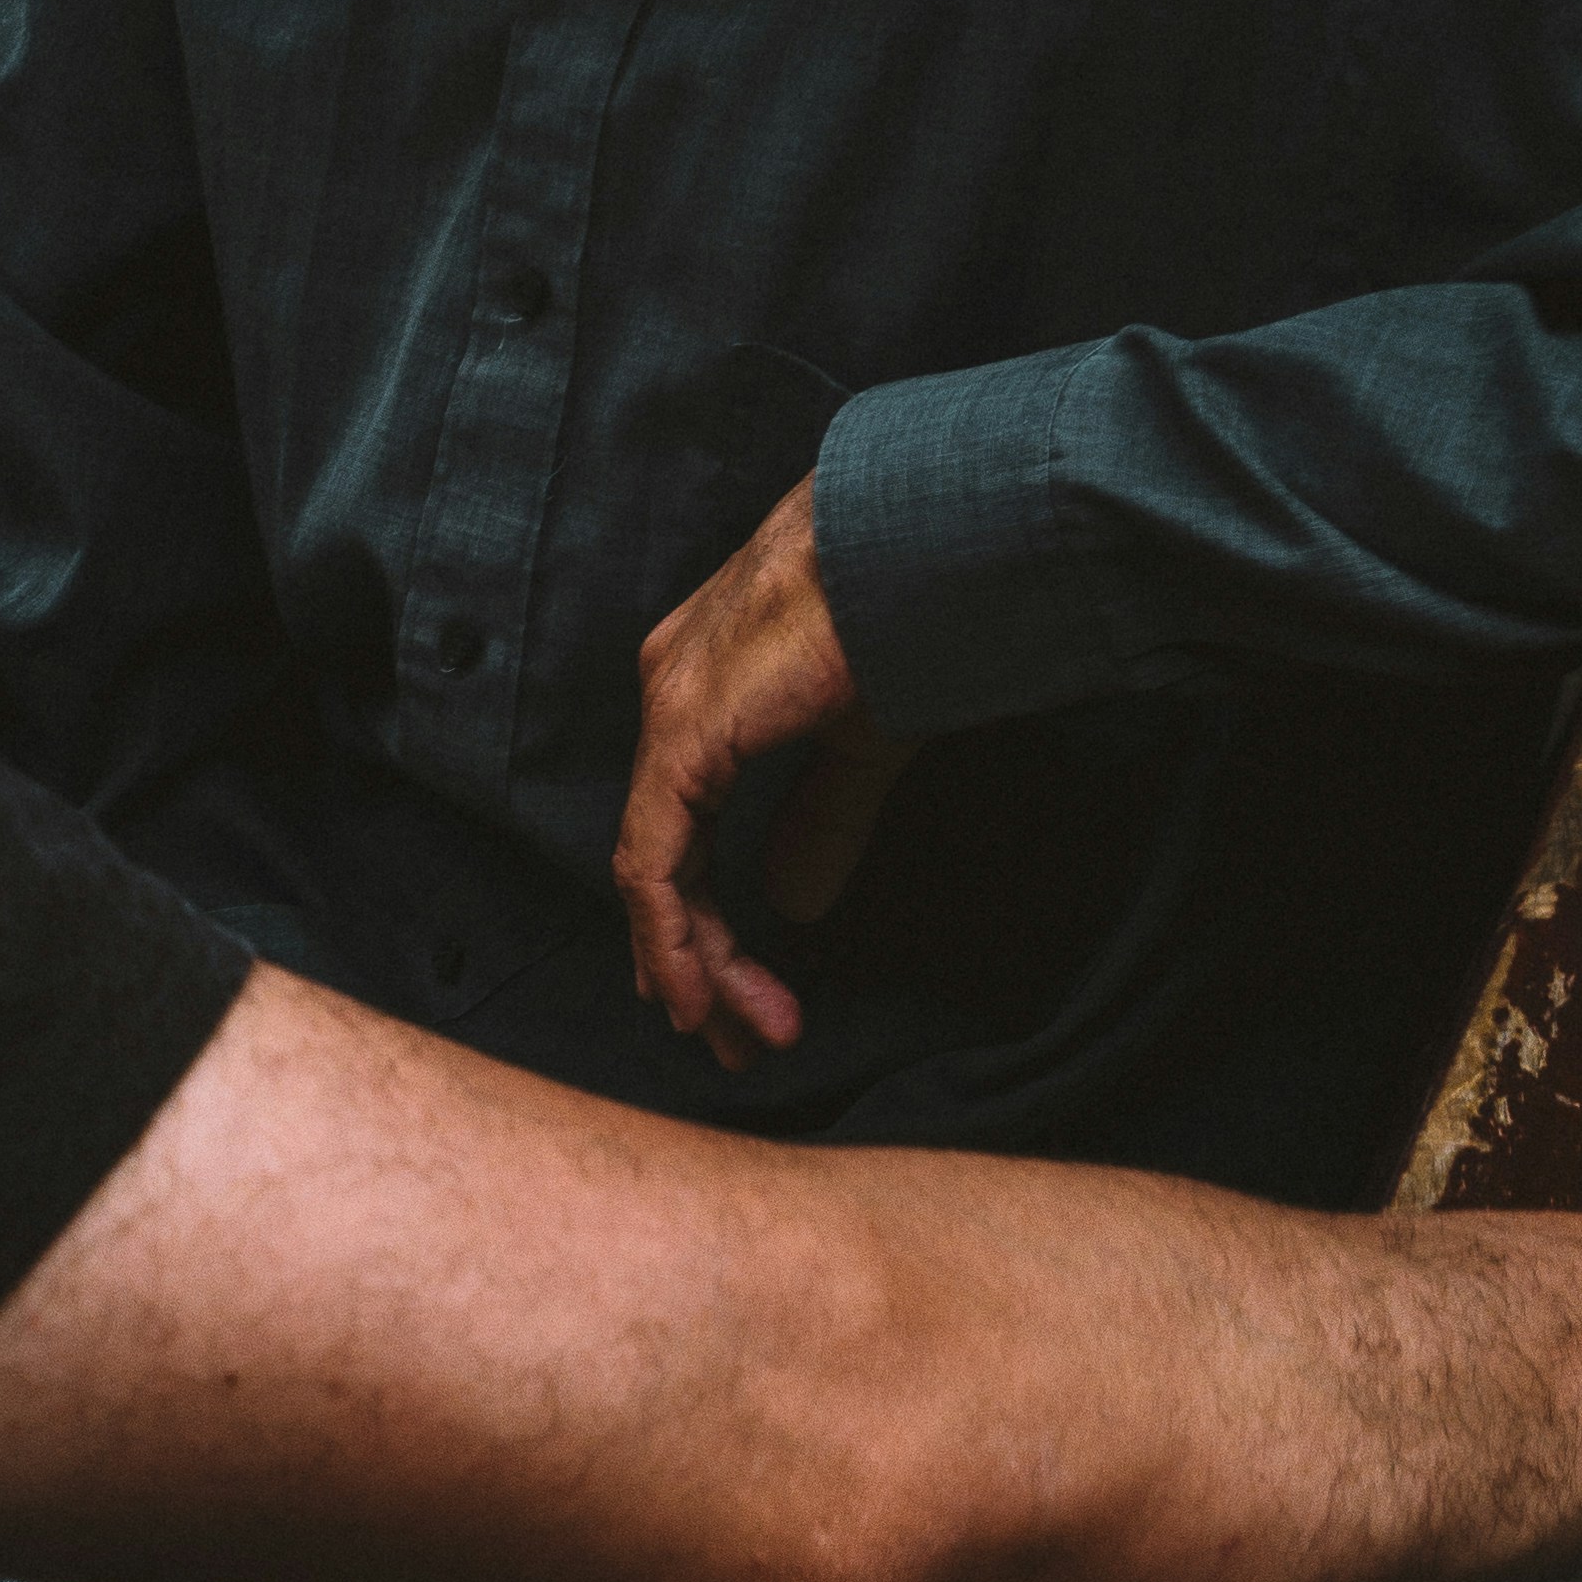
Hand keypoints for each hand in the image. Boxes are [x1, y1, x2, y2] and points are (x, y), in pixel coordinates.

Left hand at [614, 479, 912, 1072]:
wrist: (929, 540)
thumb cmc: (912, 615)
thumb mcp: (864, 742)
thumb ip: (820, 820)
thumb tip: (792, 903)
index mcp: (707, 691)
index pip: (681, 830)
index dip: (702, 924)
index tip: (734, 999)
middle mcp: (673, 695)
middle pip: (659, 860)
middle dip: (694, 962)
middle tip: (734, 1040)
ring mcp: (672, 710)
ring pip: (651, 871)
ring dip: (692, 964)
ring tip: (736, 1034)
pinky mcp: (686, 732)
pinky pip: (654, 857)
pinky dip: (671, 933)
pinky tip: (697, 994)